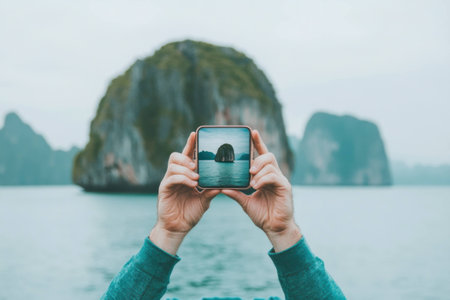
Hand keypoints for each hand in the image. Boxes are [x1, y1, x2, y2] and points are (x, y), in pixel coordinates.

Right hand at [149, 132, 220, 254]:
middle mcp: (176, 175)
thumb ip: (211, 191)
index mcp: (186, 175)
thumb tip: (224, 184)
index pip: (187, 156)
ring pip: (173, 164)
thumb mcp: (204, 201)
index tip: (195, 134)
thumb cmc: (190, 213)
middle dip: (187, 156)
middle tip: (197, 164)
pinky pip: (172, 177)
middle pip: (177, 156)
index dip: (190, 144)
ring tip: (197, 177)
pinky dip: (183, 178)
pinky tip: (192, 183)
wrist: (178, 228)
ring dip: (186, 168)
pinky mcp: (164, 189)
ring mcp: (169, 181)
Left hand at [222, 130, 301, 251]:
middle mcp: (274, 175)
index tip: (252, 132)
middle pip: (268, 156)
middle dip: (257, 159)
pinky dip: (263, 179)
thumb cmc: (263, 215)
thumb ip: (236, 193)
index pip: (262, 155)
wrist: (275, 228)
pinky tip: (256, 185)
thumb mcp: (246, 203)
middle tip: (248, 169)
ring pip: (270, 165)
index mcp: (265, 176)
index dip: (258, 143)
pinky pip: (274, 176)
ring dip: (258, 171)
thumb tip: (221, 187)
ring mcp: (281, 180)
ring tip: (251, 182)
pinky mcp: (285, 187)